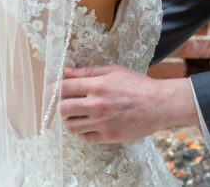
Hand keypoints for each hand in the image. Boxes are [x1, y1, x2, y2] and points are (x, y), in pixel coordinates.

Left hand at [59, 65, 196, 143]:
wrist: (159, 104)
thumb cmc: (138, 85)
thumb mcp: (114, 71)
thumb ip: (89, 72)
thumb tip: (67, 72)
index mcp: (97, 86)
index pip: (63, 88)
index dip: (52, 90)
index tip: (50, 92)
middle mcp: (96, 105)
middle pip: (62, 109)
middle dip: (61, 106)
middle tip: (66, 104)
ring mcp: (101, 123)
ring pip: (71, 126)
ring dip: (71, 120)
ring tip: (79, 115)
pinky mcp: (107, 136)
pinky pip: (85, 137)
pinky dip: (84, 132)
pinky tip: (90, 124)